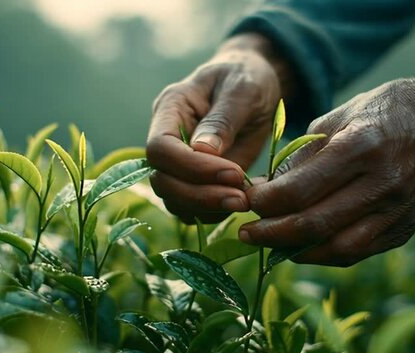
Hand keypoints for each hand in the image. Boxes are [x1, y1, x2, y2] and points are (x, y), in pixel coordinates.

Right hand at [146, 33, 291, 222]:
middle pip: (162, 180)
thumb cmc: (247, 77)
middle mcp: (168, 139)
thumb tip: (203, 150)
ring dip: (207, 208)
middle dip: (199, 195)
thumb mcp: (243, 88)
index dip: (191, 166)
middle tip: (241, 198)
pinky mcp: (196, 180)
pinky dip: (215, 213)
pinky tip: (244, 201)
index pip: (159, 148)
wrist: (255, 84)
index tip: (233, 172)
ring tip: (245, 201)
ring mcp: (179, 163)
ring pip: (174, 200)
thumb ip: (223, 118)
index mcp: (170, 108)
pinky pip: (193, 208)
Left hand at [239, 74, 414, 265]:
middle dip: (270, 234)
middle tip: (245, 233)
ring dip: (294, 251)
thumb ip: (299, 157)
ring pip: (336, 248)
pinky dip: (323, 254)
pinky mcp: (404, 228)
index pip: (299, 190)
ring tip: (269, 243)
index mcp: (359, 148)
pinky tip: (301, 247)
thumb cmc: (382, 111)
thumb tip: (262, 189)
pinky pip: (357, 252)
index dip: (264, 202)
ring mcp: (397, 211)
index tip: (245, 200)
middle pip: (314, 225)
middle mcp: (381, 184)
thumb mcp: (336, 118)